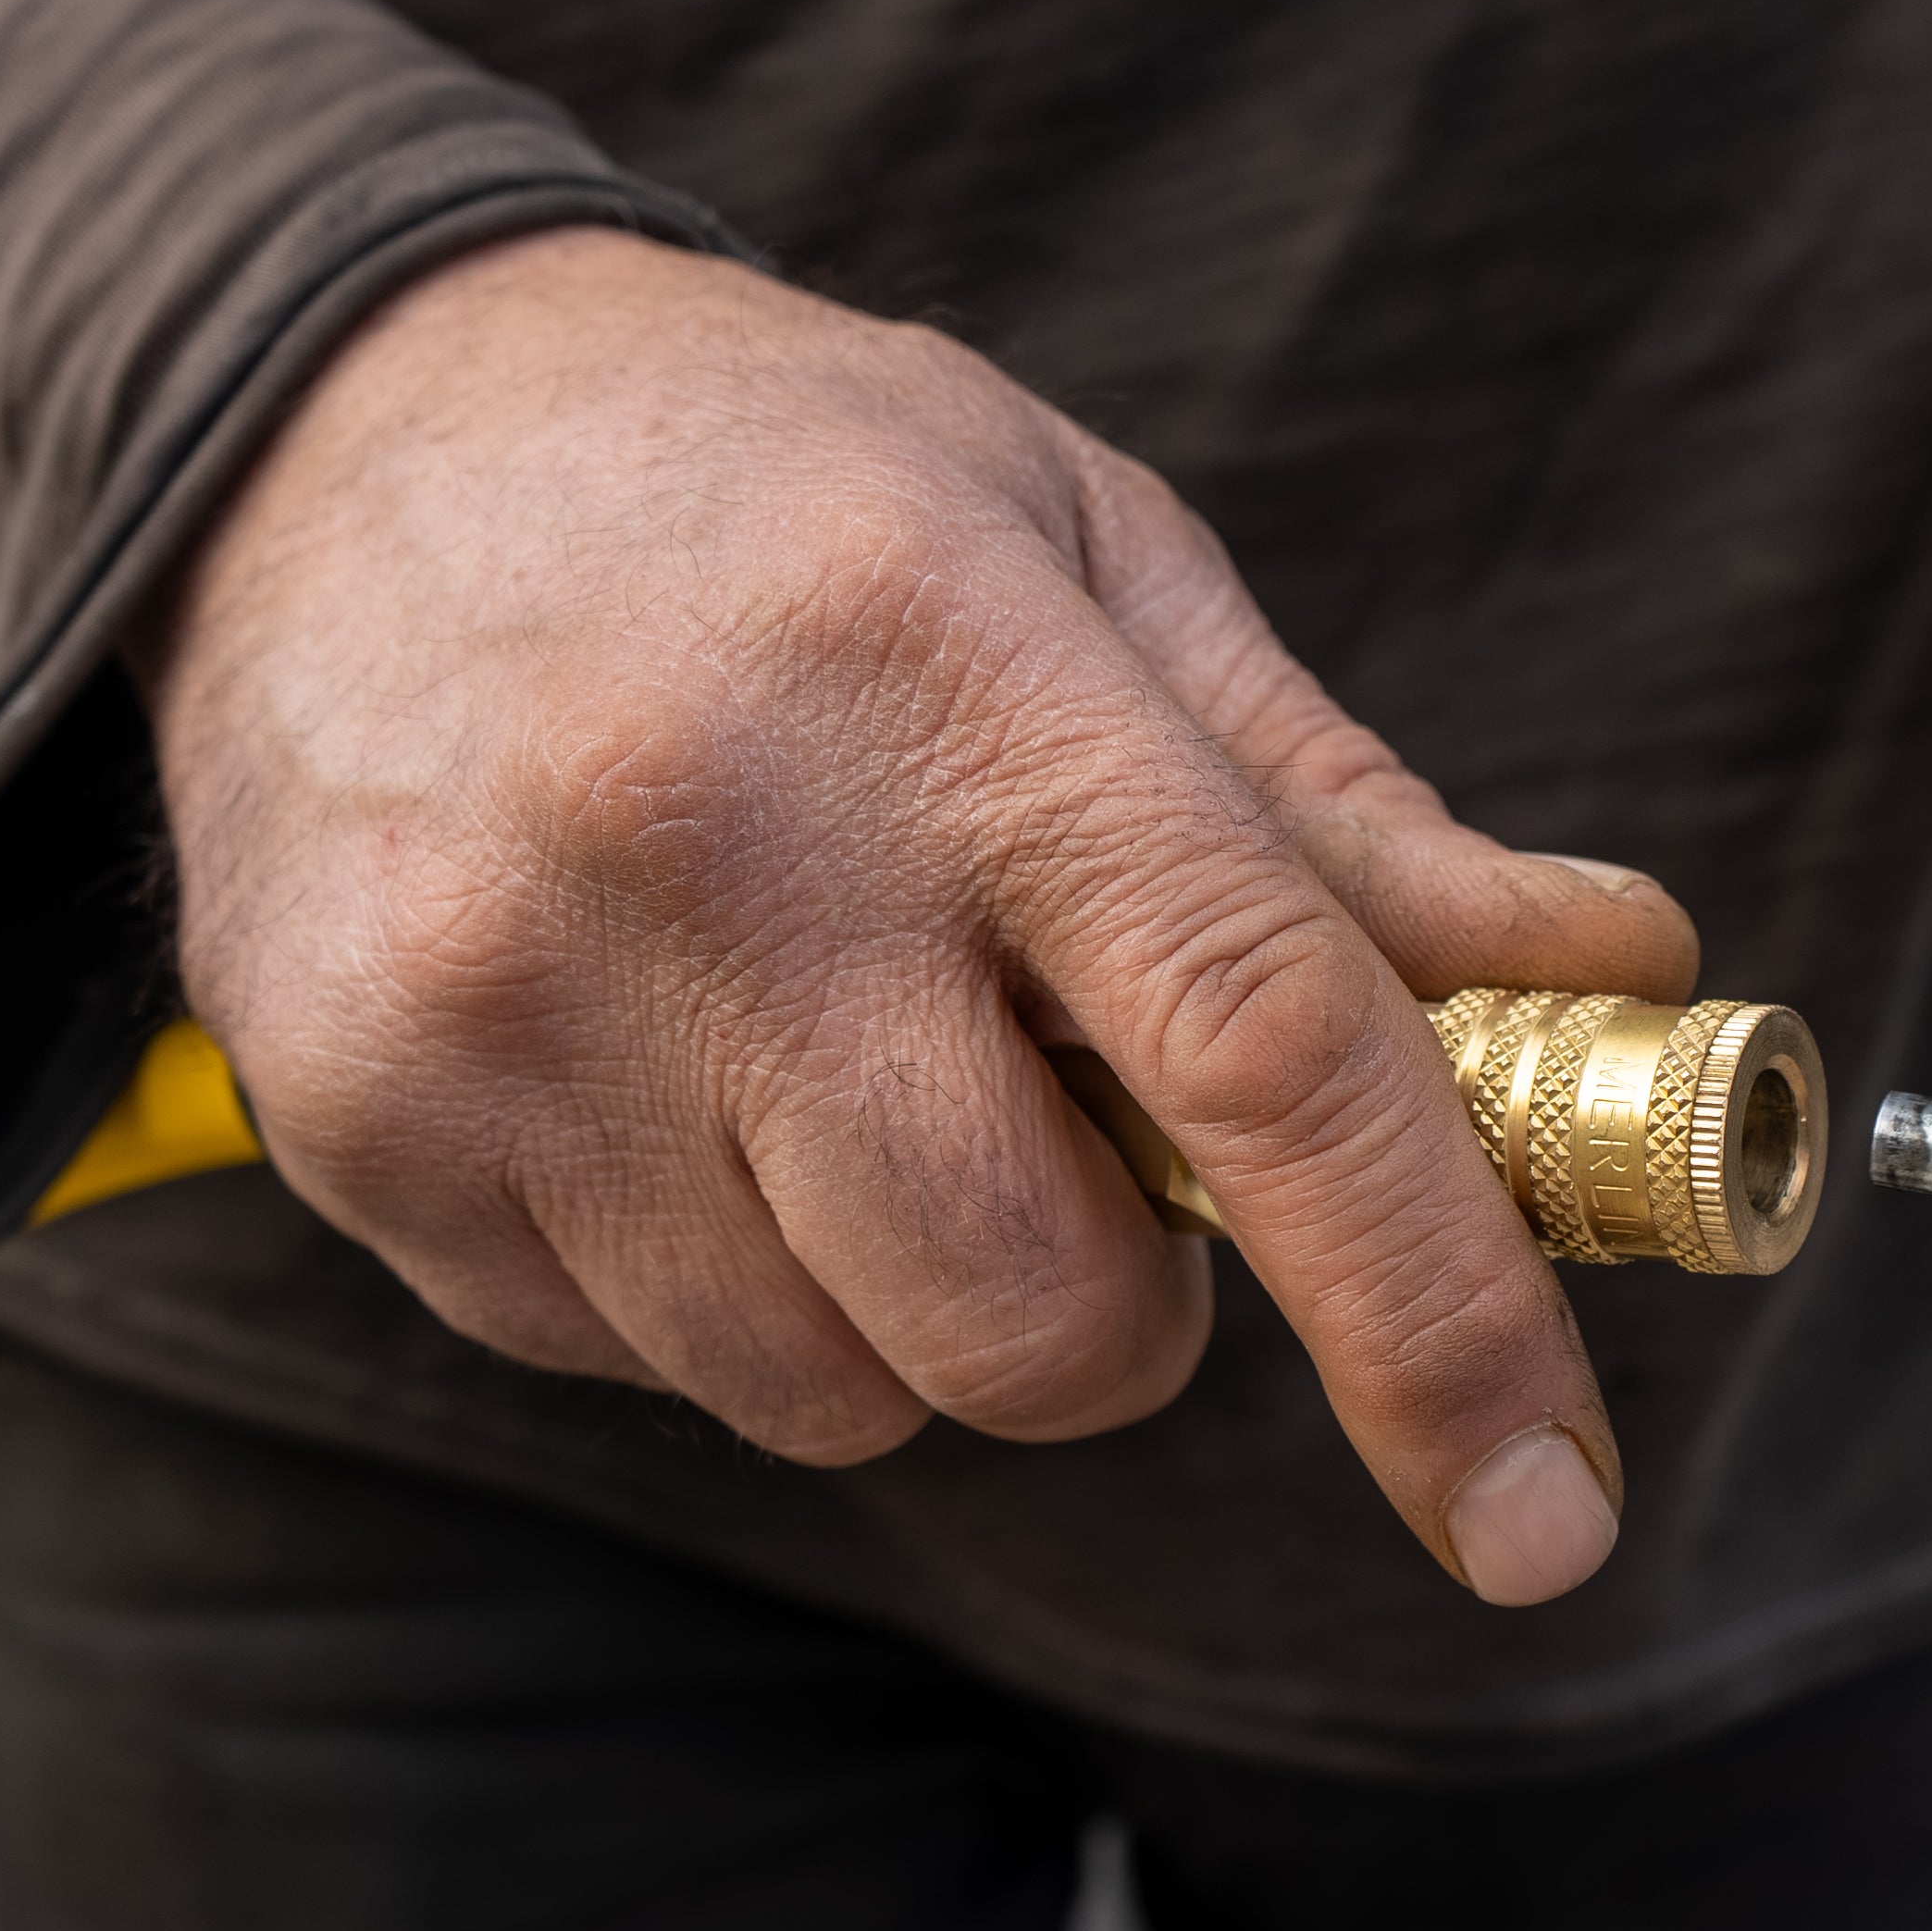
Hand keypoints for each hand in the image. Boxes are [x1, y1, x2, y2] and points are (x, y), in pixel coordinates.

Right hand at [136, 228, 1697, 1603]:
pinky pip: (644, 1364)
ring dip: (913, 1298)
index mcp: (948, 670)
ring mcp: (501, 1003)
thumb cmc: (777, 491)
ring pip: (841, 1387)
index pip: (1258, 1049)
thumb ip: (1337, 809)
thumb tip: (1608, 972)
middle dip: (1129, 1313)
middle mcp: (712, 843)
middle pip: (1039, 1312)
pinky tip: (668, 1065)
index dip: (1439, 1312)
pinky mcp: (359, 1121)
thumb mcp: (1084, 549)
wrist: (323, 420)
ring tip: (842, 1060)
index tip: (1550, 1510)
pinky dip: (721, 1279)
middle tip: (1075, 1132)